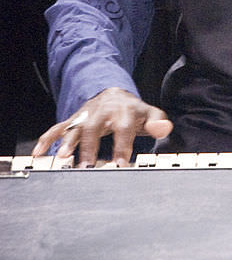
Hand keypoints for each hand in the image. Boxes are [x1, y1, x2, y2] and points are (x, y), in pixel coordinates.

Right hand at [31, 88, 172, 167]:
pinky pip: (57, 128)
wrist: (113, 93)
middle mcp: (101, 113)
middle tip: (86, 166)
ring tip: (62, 159)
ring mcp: (85, 116)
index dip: (122, 147)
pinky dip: (47, 139)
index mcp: (123, 113)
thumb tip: (164, 128)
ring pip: (74, 127)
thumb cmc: (132, 111)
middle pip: (94, 128)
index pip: (123, 130)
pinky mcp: (74, 120)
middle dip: (89, 146)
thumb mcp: (149, 114)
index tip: (120, 165)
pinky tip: (38, 153)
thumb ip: (158, 123)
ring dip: (67, 142)